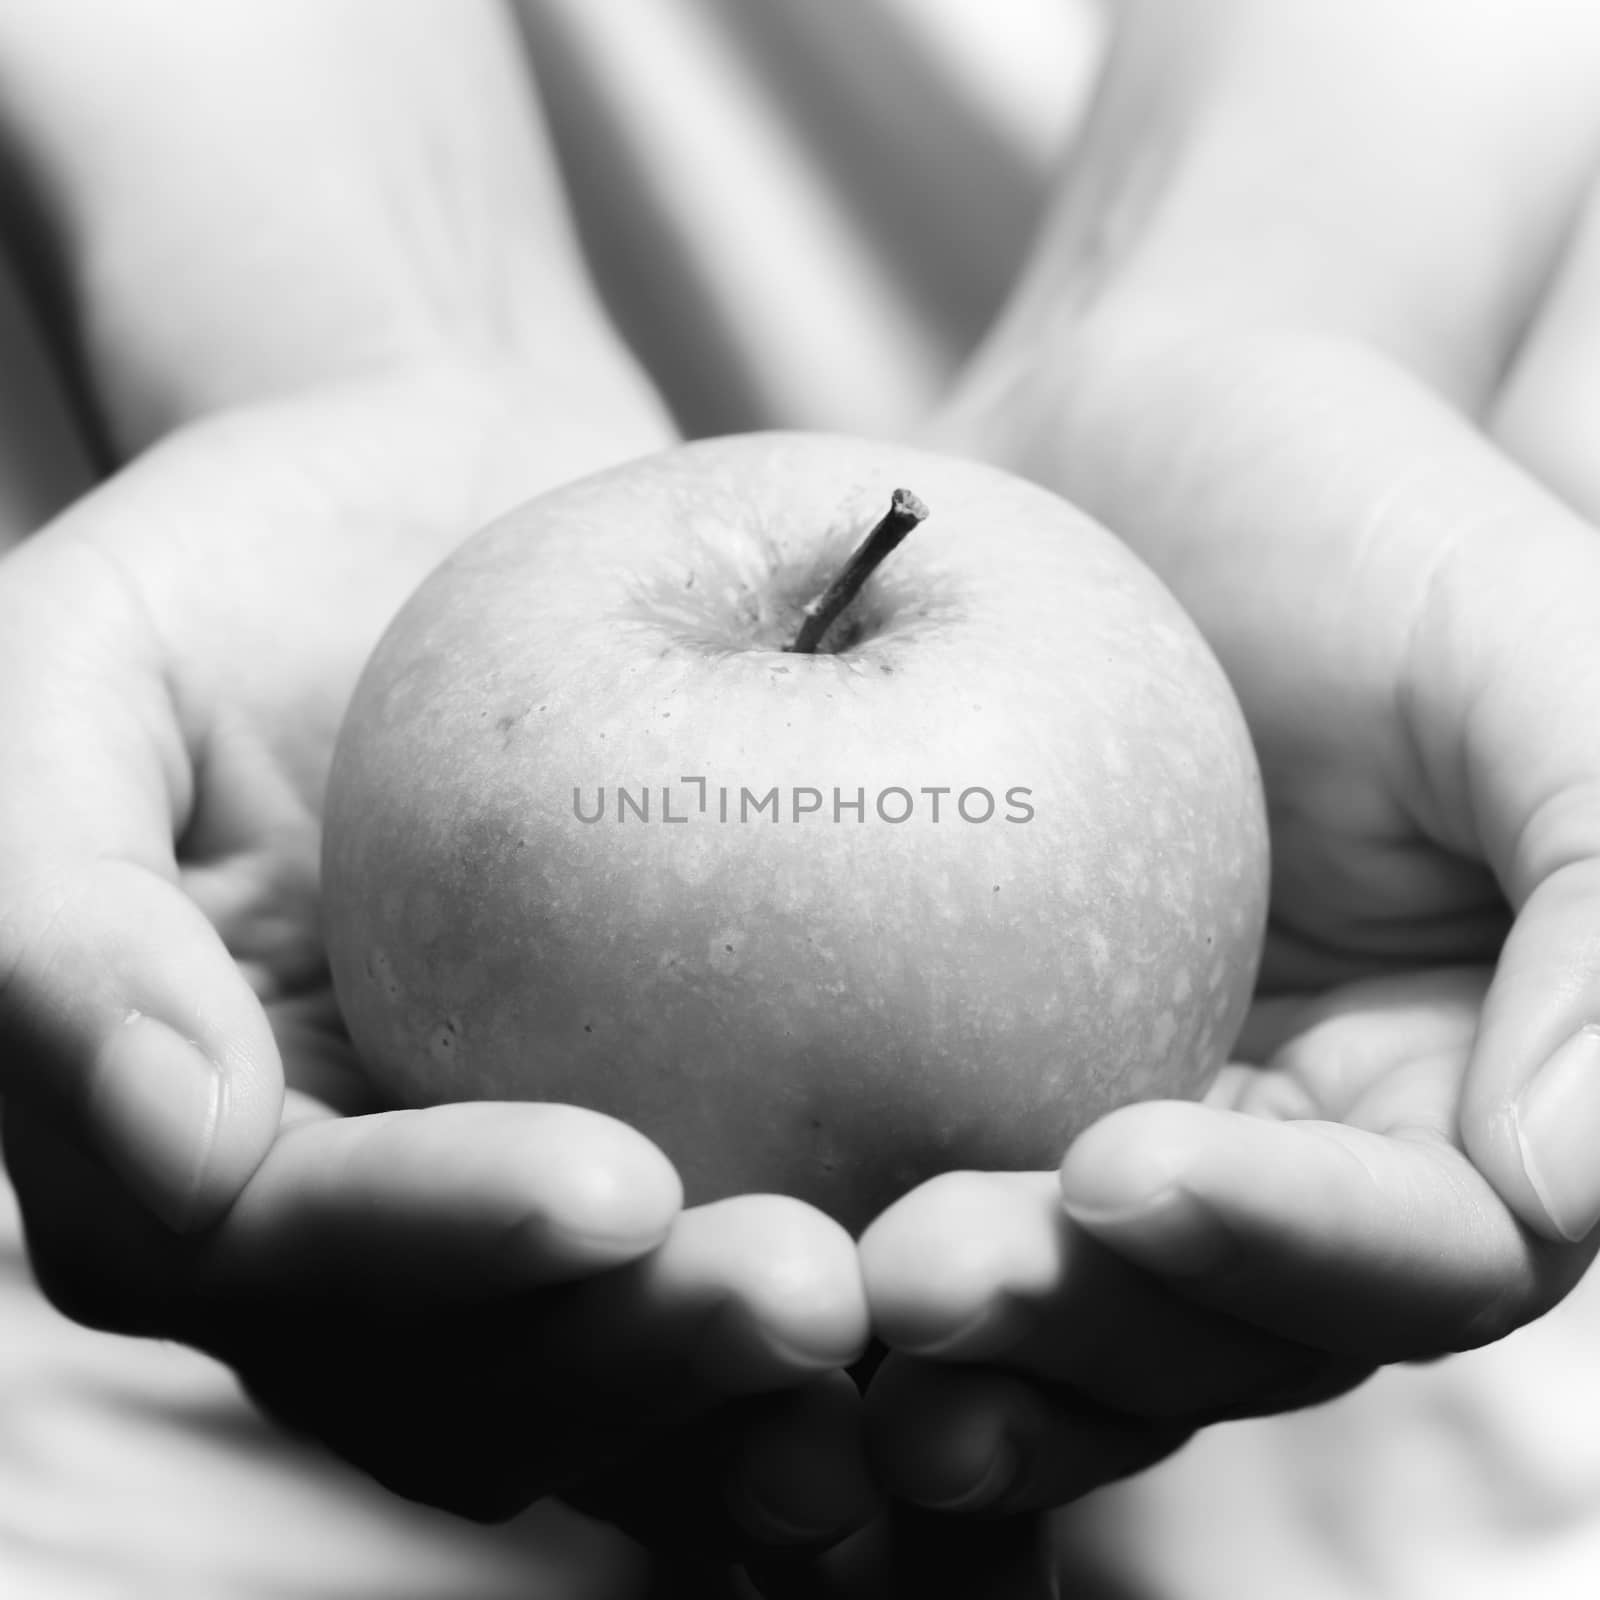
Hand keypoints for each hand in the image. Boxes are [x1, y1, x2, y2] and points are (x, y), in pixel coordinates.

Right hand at [0, 368, 877, 1570]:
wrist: (444, 507)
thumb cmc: (240, 568)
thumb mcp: (75, 673)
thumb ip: (55, 913)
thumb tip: (177, 1148)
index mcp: (197, 1148)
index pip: (285, 1259)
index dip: (436, 1249)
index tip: (616, 1186)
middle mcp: (359, 1219)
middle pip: (478, 1370)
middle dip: (635, 1364)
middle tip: (810, 1299)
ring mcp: (513, 1198)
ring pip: (625, 1367)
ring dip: (760, 1387)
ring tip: (907, 1338)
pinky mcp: (677, 1138)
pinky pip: (750, 1240)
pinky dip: (865, 1298)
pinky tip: (985, 1284)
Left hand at [860, 0, 1599, 1540]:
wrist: (1139, 435)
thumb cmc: (1354, 513)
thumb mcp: (1533, 649)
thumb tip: (1565, 1190)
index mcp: (1451, 1099)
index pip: (1410, 1253)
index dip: (1281, 1246)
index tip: (1121, 1164)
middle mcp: (1290, 1158)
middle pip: (1208, 1336)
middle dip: (1081, 1333)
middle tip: (920, 1275)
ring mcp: (1117, 1132)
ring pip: (1055, 1322)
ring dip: (947, 1353)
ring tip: (823, 1326)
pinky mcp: (959, 1090)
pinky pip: (907, 1205)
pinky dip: (833, 1266)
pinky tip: (721, 1270)